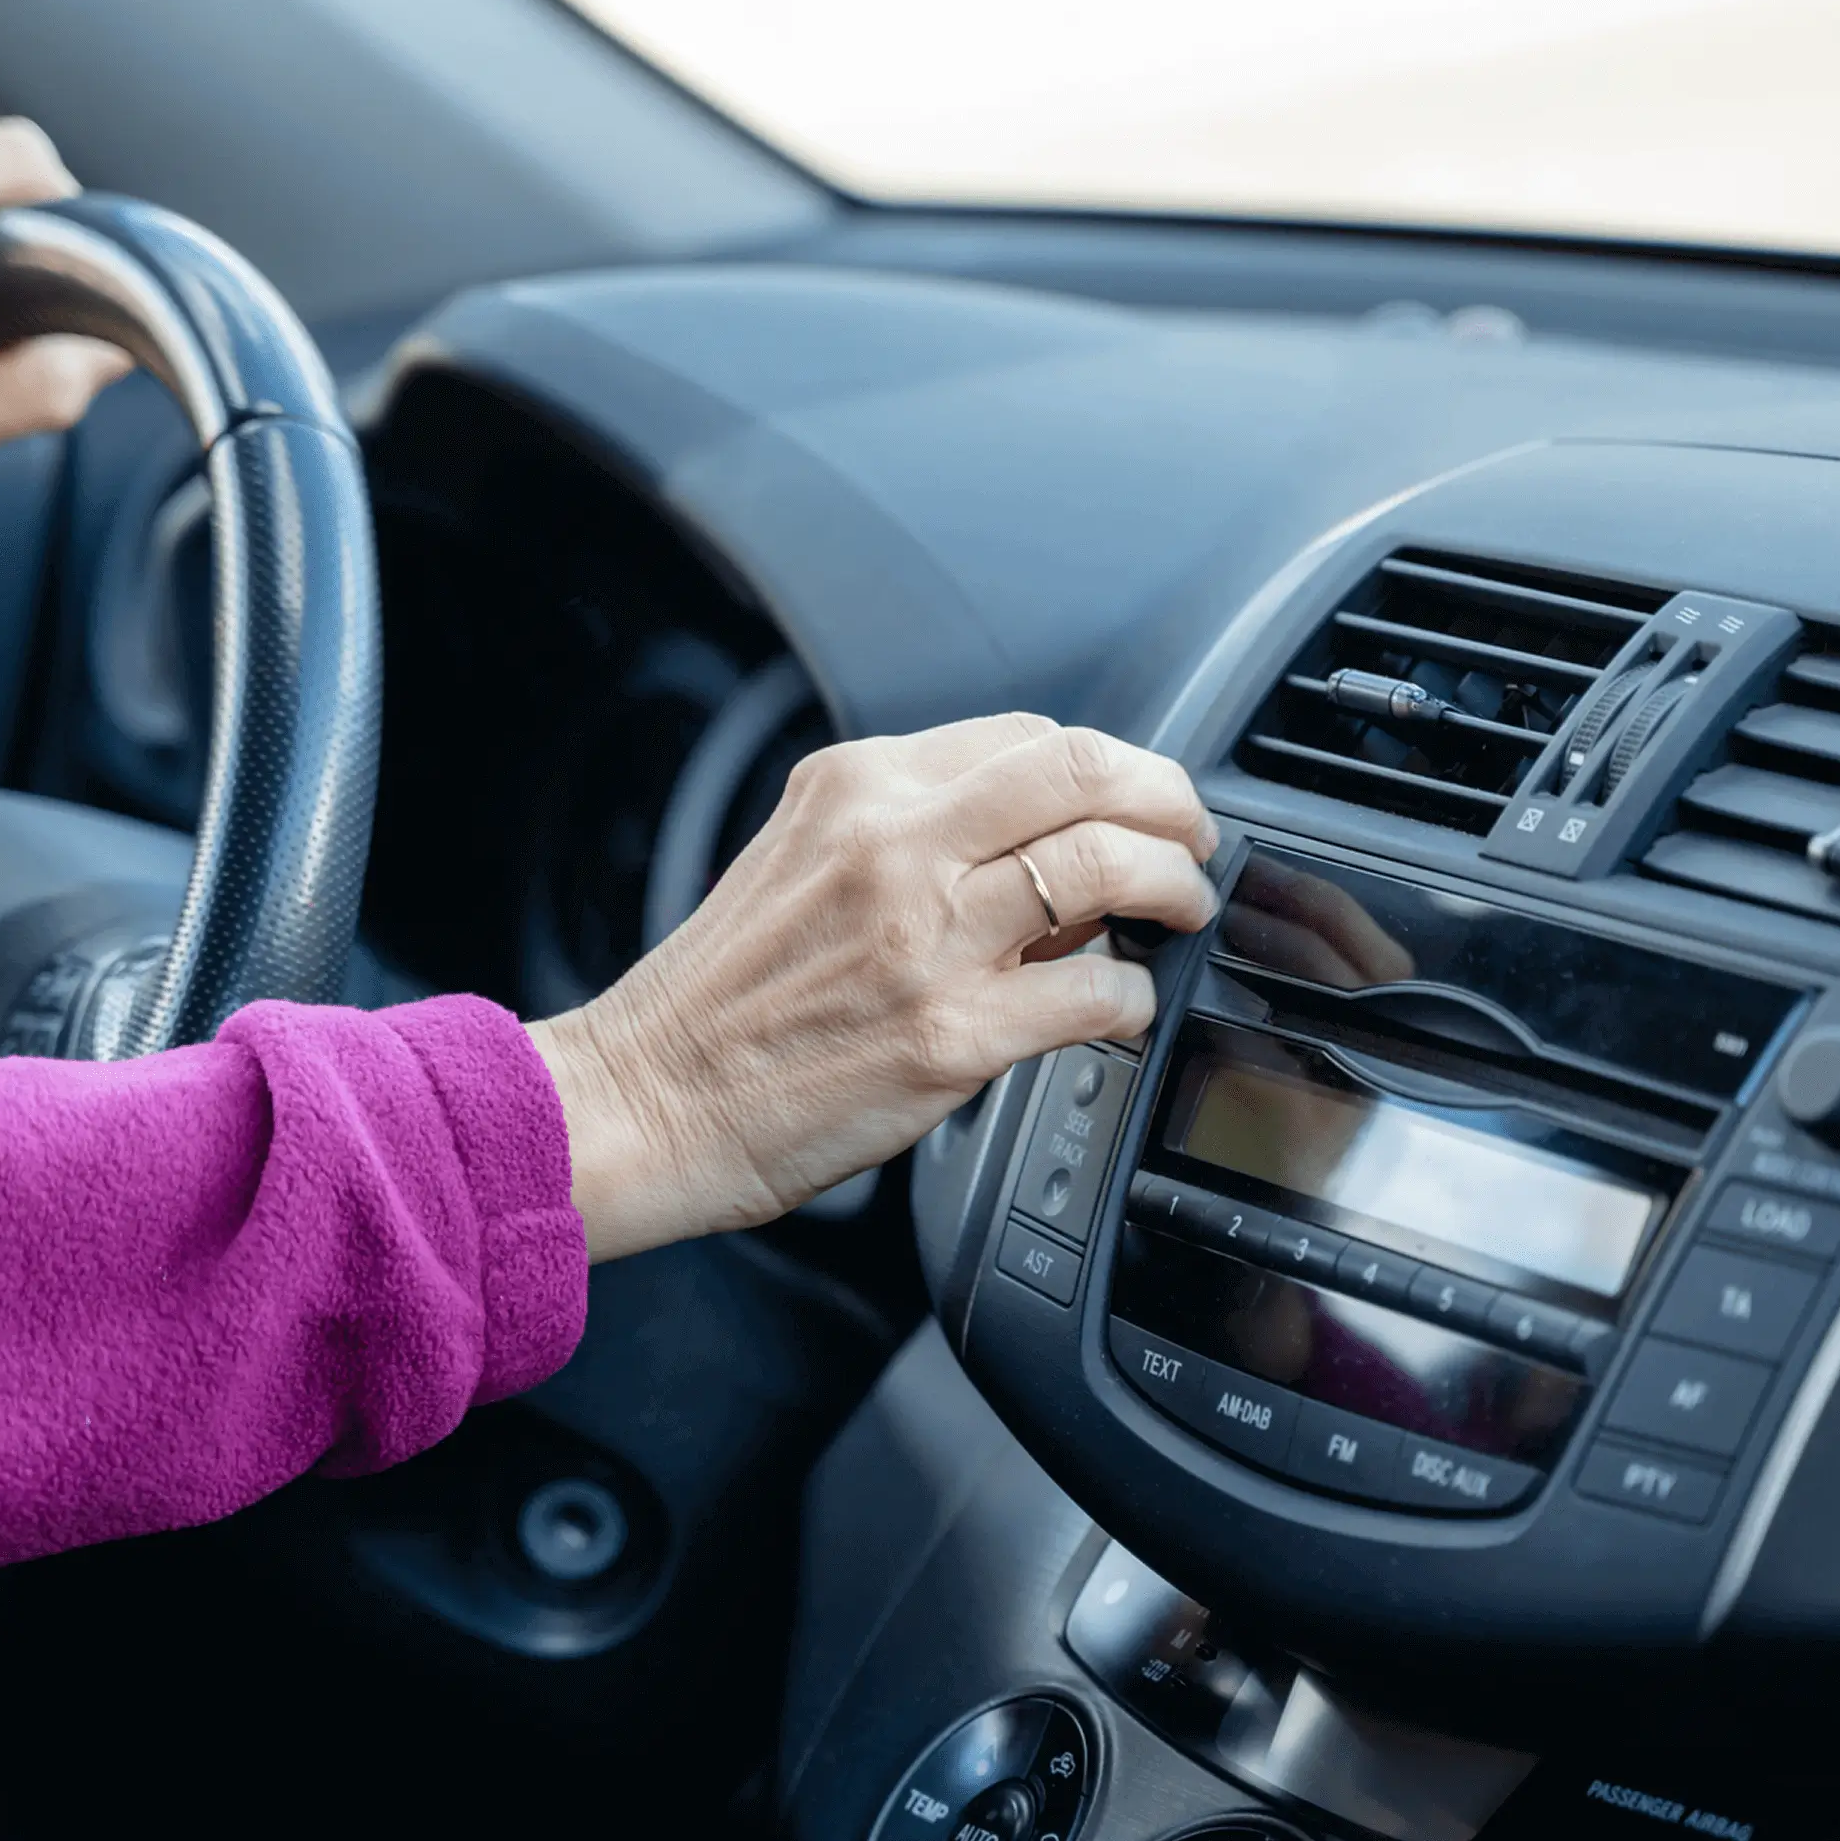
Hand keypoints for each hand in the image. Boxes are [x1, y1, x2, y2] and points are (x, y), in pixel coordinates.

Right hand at [529, 715, 1218, 1261]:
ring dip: (1175, 887)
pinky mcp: (952, 1034)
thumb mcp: (803, 863)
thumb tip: (1044, 848)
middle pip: (1088, 771)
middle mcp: (895, 844)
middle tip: (1192, 839)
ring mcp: (927, 937)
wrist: (647, 1102)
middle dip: (1170, 799)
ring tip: (1181, 912)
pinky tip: (1121, 1011)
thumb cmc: (722, 1001)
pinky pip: (1098, 990)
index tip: (1133, 802)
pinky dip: (1134, 998)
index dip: (1108, 769)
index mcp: (858, 786)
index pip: (1030, 737)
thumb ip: (913, 837)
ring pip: (1111, 864)